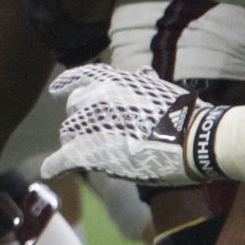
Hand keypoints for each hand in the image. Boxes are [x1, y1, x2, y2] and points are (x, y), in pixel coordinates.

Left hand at [41, 65, 222, 186]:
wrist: (195, 139)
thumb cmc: (186, 116)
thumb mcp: (163, 90)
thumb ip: (144, 83)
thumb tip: (141, 73)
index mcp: (113, 80)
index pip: (81, 78)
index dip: (67, 85)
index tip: (57, 91)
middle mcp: (95, 98)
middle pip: (74, 110)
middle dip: (81, 120)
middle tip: (95, 133)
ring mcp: (90, 124)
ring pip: (69, 134)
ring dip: (76, 142)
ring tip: (90, 152)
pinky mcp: (90, 151)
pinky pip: (64, 158)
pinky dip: (56, 165)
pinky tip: (49, 171)